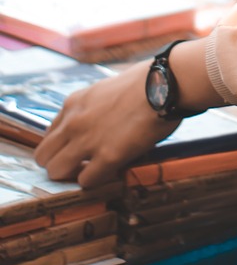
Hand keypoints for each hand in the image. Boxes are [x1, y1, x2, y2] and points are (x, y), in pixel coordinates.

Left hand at [34, 61, 179, 188]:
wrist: (164, 83)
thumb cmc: (144, 83)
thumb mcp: (106, 90)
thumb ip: (92, 108)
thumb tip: (96, 123)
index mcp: (74, 103)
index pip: (49, 135)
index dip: (62, 146)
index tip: (75, 150)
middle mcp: (74, 122)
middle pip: (43, 156)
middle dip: (59, 163)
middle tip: (79, 165)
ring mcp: (88, 140)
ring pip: (56, 171)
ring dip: (72, 175)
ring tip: (92, 171)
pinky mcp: (107, 156)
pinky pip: (86, 181)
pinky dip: (95, 180)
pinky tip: (109, 171)